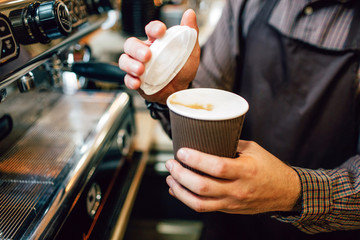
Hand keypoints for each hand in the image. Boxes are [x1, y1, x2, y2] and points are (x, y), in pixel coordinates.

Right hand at [118, 9, 200, 103]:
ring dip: (131, 64)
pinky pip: (127, 79)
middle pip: (130, 44)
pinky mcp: (136, 81)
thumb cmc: (182, 69)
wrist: (180, 91)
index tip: (161, 31)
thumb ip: (190, 33)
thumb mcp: (190, 52)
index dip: (153, 28)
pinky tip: (138, 83)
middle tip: (148, 55)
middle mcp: (143, 52)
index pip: (150, 30)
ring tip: (141, 70)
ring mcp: (137, 67)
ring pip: (124, 60)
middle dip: (137, 48)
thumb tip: (190, 14)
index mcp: (156, 42)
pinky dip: (131, 80)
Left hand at [165, 140, 300, 213]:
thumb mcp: (253, 149)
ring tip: (170, 178)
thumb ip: (230, 143)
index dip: (196, 160)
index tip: (182, 151)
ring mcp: (232, 202)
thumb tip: (206, 135)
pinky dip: (187, 199)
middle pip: (202, 187)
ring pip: (199, 203)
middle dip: (181, 174)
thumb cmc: (269, 167)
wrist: (285, 192)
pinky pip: (204, 208)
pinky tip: (177, 190)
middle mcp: (238, 189)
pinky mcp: (229, 209)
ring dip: (180, 190)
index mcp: (246, 170)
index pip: (217, 167)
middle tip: (171, 163)